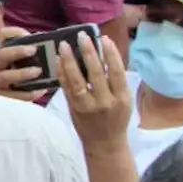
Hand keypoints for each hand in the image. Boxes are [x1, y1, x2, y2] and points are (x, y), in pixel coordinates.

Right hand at [0, 26, 45, 101]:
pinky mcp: (0, 97)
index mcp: (1, 52)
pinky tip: (41, 90)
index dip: (14, 33)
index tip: (27, 34)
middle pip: (2, 54)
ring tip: (38, 71)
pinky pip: (14, 95)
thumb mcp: (20, 61)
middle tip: (34, 50)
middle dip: (17, 51)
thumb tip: (43, 42)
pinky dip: (28, 93)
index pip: (3, 36)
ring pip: (5, 76)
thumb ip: (30, 51)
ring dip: (22, 73)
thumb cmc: (17, 74)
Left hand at [59, 33, 130, 155]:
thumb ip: (115, 82)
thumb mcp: (124, 101)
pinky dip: (62, 74)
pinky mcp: (74, 109)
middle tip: (81, 36)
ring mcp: (87, 107)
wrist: (105, 145)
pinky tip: (58, 61)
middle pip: (96, 73)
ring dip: (69, 61)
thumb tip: (104, 54)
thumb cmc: (116, 119)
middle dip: (88, 52)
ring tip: (64, 45)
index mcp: (122, 98)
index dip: (111, 54)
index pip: (117, 72)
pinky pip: (66, 89)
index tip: (104, 39)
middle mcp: (105, 102)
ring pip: (77, 81)